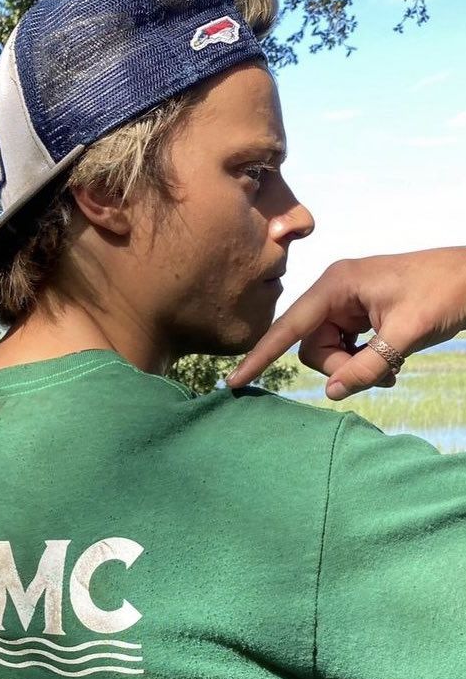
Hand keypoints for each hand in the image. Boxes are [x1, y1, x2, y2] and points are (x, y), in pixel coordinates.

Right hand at [227, 247, 465, 399]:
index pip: (288, 327)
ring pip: (328, 351)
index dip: (260, 355)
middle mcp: (334, 293)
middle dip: (340, 367)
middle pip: (312, 346)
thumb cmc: (445, 292)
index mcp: (336, 285)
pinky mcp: (358, 314)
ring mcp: (346, 304)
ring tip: (391, 370)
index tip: (235, 380)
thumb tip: (332, 393)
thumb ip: (366, 366)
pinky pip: (344, 347)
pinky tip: (389, 364)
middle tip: (380, 376)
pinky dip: (362, 361)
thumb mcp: (405, 334)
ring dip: (355, 367)